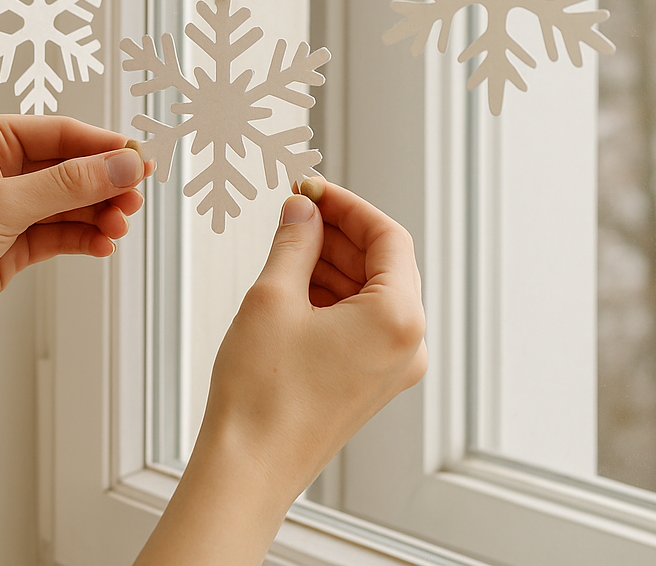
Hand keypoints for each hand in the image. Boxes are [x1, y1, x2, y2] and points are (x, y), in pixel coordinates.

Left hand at [0, 115, 151, 364]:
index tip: (141, 160)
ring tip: (120, 227)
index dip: (104, 147)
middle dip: (104, 184)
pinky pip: (59, 234)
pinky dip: (83, 238)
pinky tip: (102, 246)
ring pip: (68, 203)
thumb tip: (123, 165)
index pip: (61, 133)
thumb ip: (69, 184)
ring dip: (97, 214)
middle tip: (135, 200)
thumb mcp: (3, 204)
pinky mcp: (11, 245)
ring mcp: (6, 208)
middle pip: (70, 168)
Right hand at [133, 177, 425, 565]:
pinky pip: (361, 320)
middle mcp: (406, 345)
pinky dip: (332, 293)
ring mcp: (390, 367)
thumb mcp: (273, 296)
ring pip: (370, 291)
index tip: (313, 187)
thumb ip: (294, 240)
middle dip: (338, 231)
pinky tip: (294, 278)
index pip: (388, 237)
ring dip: (332, 260)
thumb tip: (302, 209)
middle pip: (383, 263)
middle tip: (296, 207)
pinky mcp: (368, 381)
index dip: (348, 205)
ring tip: (288, 240)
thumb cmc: (262, 394)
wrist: (249, 467)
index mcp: (397, 319)